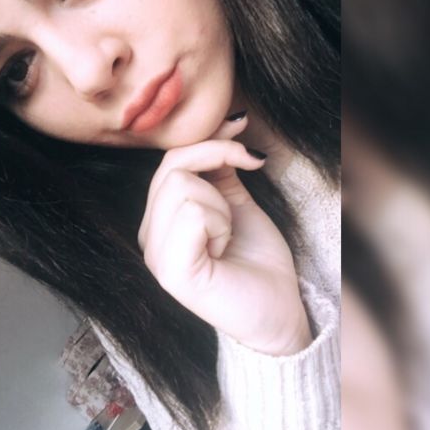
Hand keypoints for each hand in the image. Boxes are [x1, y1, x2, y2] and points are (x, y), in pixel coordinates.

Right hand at [138, 113, 311, 354]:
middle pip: (172, 167)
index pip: (169, 160)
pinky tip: (223, 249)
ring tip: (227, 234)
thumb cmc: (258, 258)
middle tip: (248, 177)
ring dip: (220, 204)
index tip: (241, 127)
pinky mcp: (172, 272)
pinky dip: (219, 223)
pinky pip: (192, 214)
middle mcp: (149, 237)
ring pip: (181, 186)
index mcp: (160, 220)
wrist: (279, 310)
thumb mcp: (235, 199)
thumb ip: (221, 165)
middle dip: (218, 164)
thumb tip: (228, 120)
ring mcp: (156, 256)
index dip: (207, 140)